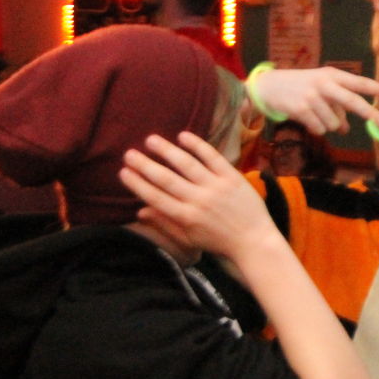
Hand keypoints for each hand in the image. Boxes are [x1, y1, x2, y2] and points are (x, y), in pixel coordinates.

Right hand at [120, 132, 279, 263]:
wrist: (255, 242)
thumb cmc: (220, 242)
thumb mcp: (190, 239)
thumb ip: (165, 224)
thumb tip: (140, 211)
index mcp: (186, 218)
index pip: (155, 197)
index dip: (137, 184)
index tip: (123, 172)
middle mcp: (199, 201)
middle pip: (166, 179)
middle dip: (145, 165)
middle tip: (129, 154)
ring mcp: (216, 187)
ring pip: (186, 164)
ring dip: (166, 150)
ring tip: (151, 140)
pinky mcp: (232, 178)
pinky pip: (212, 157)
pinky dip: (197, 146)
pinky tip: (183, 136)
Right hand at [252, 67, 378, 135]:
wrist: (270, 86)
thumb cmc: (302, 88)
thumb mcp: (322, 90)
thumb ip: (337, 106)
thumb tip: (345, 129)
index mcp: (332, 75)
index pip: (360, 82)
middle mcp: (324, 84)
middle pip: (353, 102)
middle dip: (370, 113)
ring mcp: (313, 96)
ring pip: (334, 123)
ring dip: (328, 124)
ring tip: (315, 114)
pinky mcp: (301, 109)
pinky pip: (320, 129)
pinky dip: (316, 128)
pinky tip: (306, 118)